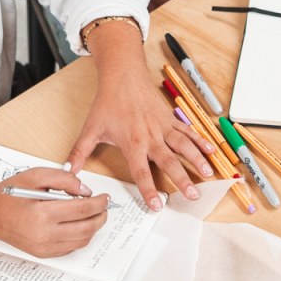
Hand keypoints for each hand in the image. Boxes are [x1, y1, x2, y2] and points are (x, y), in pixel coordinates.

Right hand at [0, 167, 110, 257]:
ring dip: (92, 228)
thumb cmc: (9, 194)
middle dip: (101, 217)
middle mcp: (44, 234)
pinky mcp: (43, 254)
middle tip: (103, 207)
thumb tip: (85, 190)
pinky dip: (79, 237)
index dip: (99, 203)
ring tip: (92, 215)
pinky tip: (78, 225)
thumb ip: (64, 180)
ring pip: (81, 241)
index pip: (83, 209)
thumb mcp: (36, 176)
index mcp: (42, 213)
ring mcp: (44, 247)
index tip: (105, 198)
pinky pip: (70, 248)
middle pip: (86, 228)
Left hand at [68, 52, 214, 210]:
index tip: (156, 206)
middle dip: (181, 180)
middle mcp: (151, 137)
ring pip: (184, 146)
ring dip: (197, 160)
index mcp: (133, 143)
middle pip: (169, 162)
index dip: (148, 190)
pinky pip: (188, 131)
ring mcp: (163, 127)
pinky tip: (211, 150)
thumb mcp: (91, 128)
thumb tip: (68, 170)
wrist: (123, 75)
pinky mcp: (170, 118)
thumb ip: (79, 152)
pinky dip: (200, 140)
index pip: (141, 172)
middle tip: (192, 196)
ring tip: (208, 174)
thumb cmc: (108, 102)